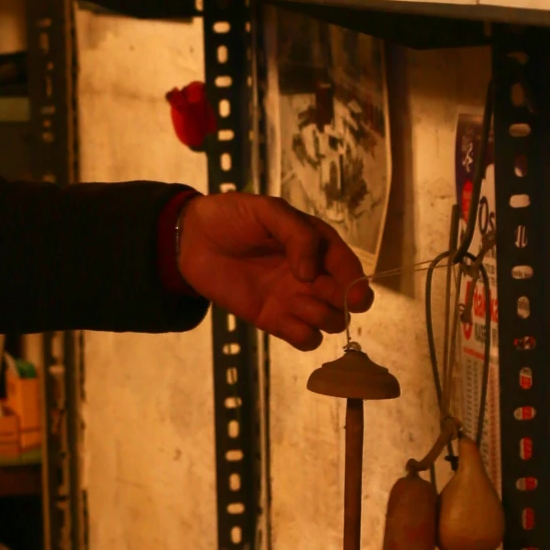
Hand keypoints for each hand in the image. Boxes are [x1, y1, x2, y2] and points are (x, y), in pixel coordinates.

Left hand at [177, 192, 370, 351]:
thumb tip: (310, 272)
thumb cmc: (231, 218)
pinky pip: (305, 339)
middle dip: (341, 301)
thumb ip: (296, 233)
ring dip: (322, 317)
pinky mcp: (274, 320)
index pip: (349, 267)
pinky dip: (304, 335)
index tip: (353, 294)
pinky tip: (285, 319)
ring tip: (294, 300)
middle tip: (315, 290)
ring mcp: (293, 299)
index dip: (356, 281)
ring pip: (330, 321)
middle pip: (346, 300)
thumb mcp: (267, 211)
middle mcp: (312, 275)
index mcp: (316, 245)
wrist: (192, 239)